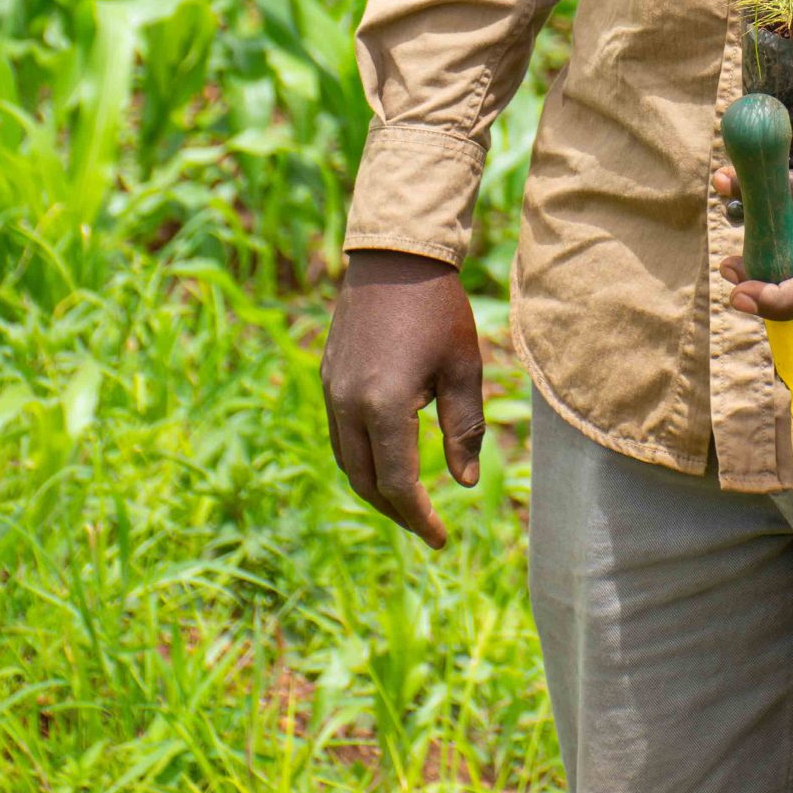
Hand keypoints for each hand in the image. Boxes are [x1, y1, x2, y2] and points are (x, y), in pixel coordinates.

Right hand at [321, 250, 485, 548]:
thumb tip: (464, 483)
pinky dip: (361, 457)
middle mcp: (348, 405)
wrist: (396, 254)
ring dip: (375, 487)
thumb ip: (464, 429)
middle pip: (365, 482)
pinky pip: (340, 433)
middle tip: (426, 528)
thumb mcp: (463, 368)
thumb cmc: (438, 309)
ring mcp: (333, 390)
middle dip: (396, 511)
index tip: (440, 539)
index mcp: (383, 407)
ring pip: (347, 460)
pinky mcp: (329, 376)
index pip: (397, 484)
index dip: (419, 517)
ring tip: (408, 501)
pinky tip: (386, 458)